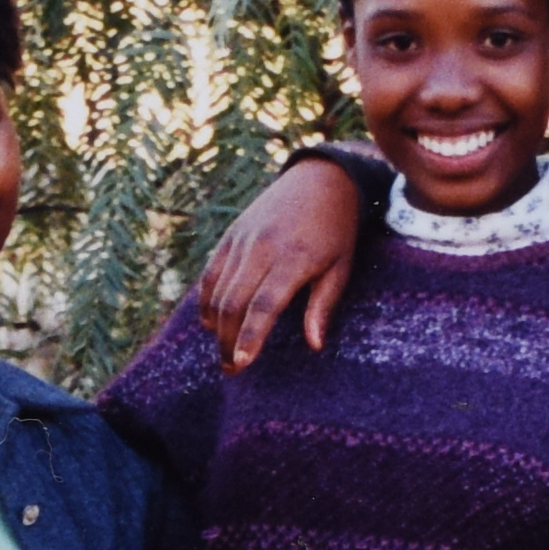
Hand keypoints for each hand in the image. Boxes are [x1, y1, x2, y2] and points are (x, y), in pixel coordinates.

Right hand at [196, 160, 363, 373]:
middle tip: (231, 369)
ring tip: (223, 353)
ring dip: (217, 326)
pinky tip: (209, 323)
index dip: (250, 336)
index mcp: (293, 258)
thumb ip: (323, 305)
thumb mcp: (341, 267)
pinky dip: (207, 299)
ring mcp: (243, 239)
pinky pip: (211, 272)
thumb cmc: (336, 230)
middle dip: (228, 340)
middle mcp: (262, 248)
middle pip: (235, 302)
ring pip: (219, 290)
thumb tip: (314, 345)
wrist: (320, 179)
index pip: (264, 305)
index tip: (241, 363)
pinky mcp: (232, 234)